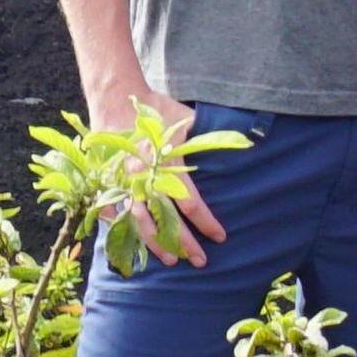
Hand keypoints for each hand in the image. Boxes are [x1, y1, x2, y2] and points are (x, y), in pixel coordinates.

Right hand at [116, 86, 226, 260]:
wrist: (115, 96)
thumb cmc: (157, 109)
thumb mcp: (187, 119)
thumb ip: (209, 137)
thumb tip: (249, 141)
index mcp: (165, 162)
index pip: (189, 201)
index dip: (206, 221)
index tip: (220, 236)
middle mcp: (142, 176)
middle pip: (165, 219)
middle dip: (184, 242)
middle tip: (200, 261)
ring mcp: (121, 181)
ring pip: (139, 221)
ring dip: (155, 243)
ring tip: (171, 261)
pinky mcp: (106, 181)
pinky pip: (112, 212)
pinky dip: (123, 230)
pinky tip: (136, 246)